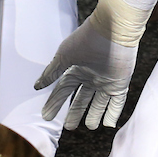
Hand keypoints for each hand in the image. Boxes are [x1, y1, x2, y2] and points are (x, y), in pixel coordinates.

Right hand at [35, 15, 138, 130]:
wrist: (111, 30)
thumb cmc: (85, 41)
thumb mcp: (64, 56)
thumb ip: (52, 72)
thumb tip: (37, 86)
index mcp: (76, 69)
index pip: (64, 90)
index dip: (55, 102)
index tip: (46, 115)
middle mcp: (91, 77)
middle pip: (81, 99)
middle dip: (75, 112)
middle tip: (69, 127)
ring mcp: (106, 81)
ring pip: (99, 103)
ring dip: (94, 115)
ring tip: (90, 127)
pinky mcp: (120, 83)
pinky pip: (117, 102)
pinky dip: (113, 113)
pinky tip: (108, 124)